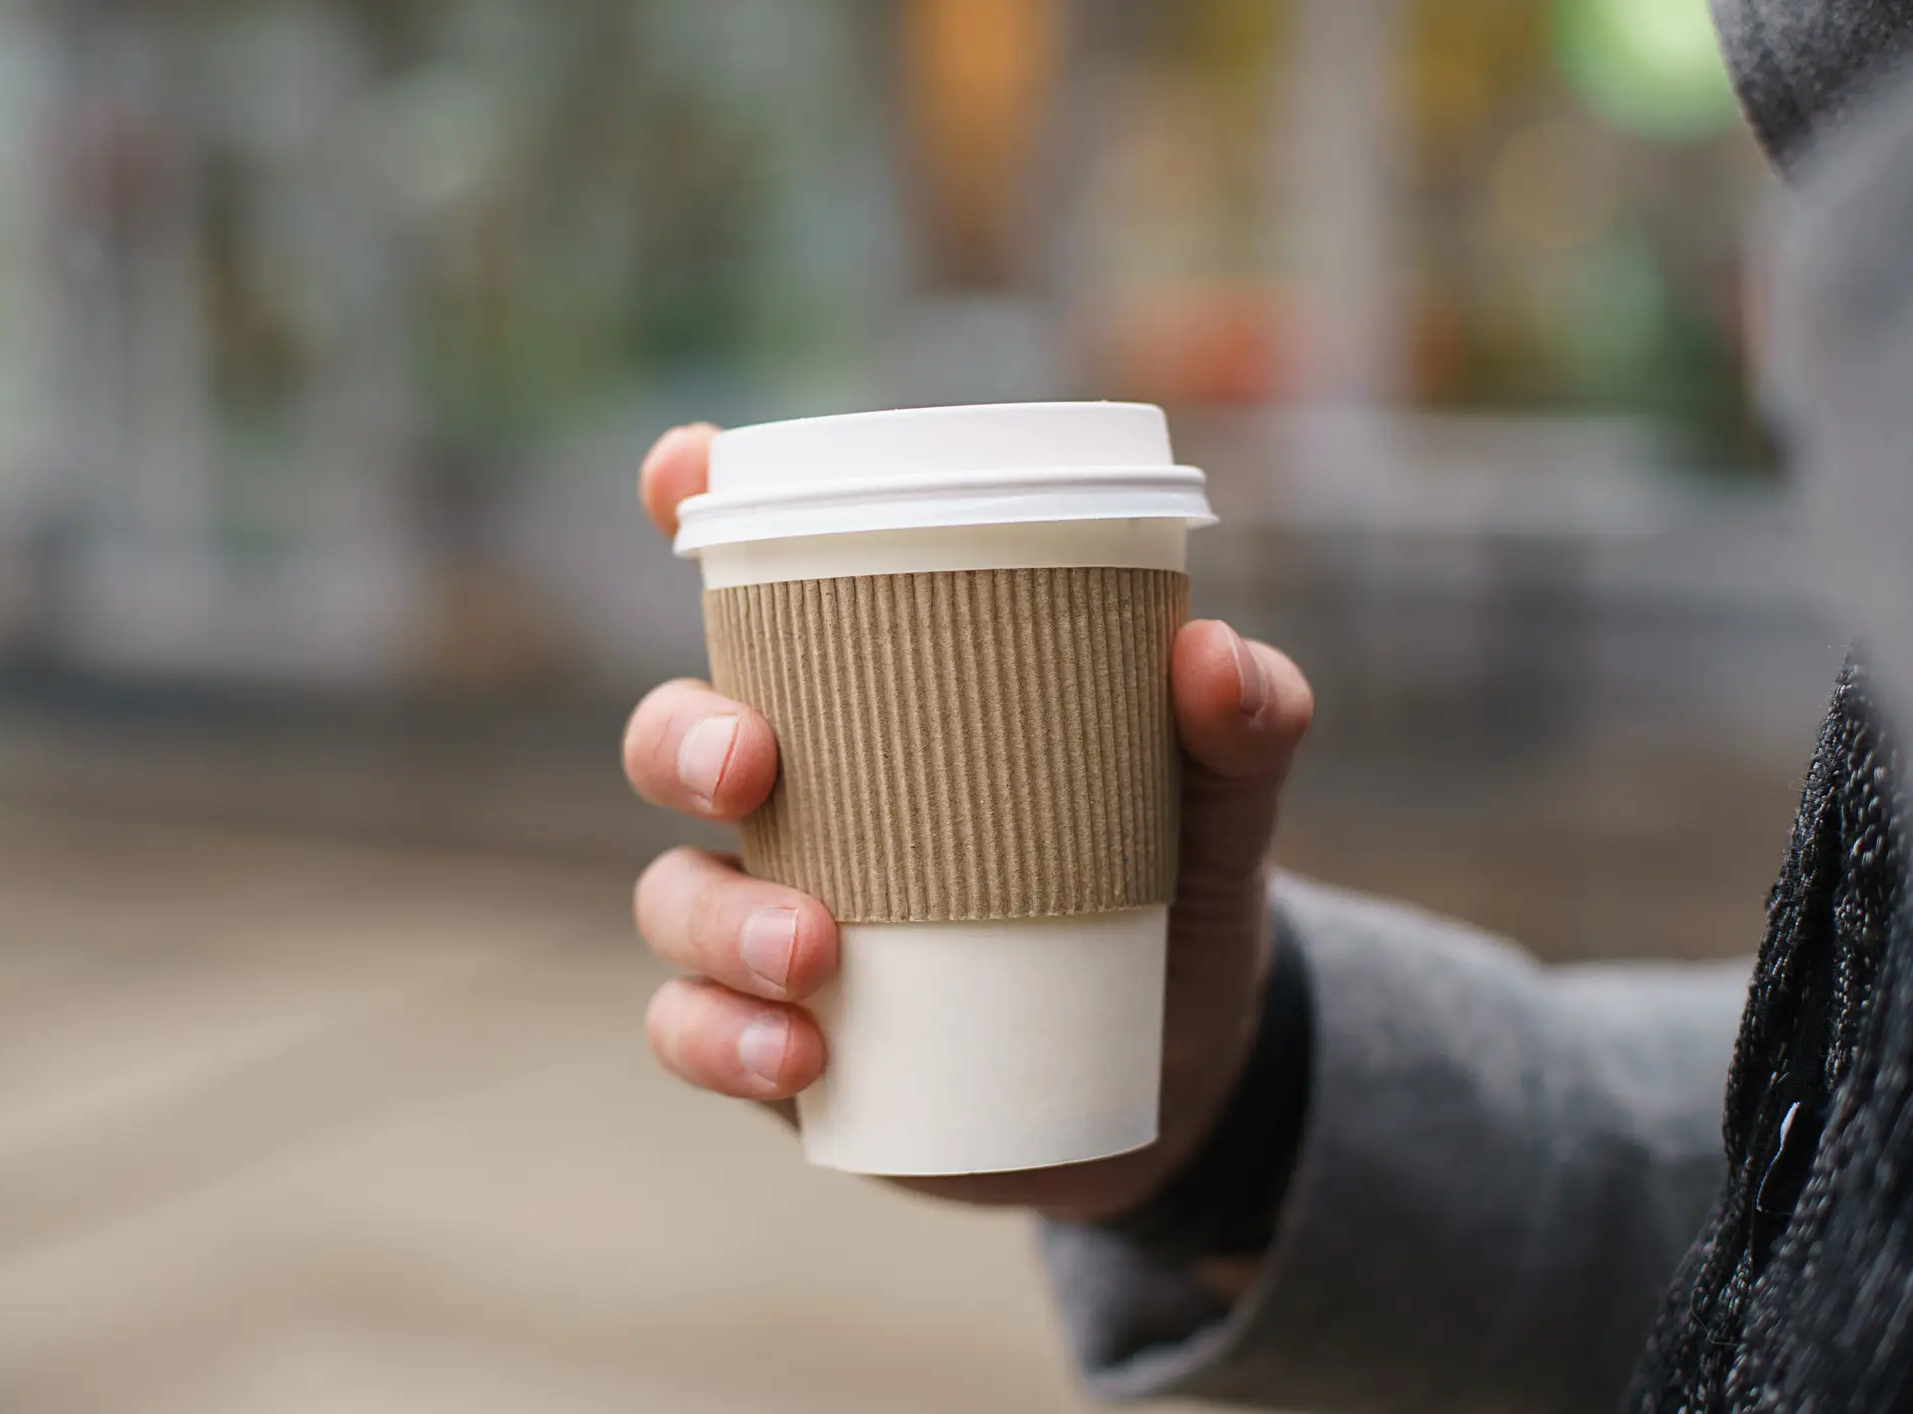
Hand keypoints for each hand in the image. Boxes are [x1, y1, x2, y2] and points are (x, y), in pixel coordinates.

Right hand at [624, 423, 1312, 1222]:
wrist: (1181, 1072)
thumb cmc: (1171, 890)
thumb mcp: (1219, 803)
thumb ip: (1241, 726)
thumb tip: (1211, 652)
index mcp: (876, 699)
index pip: (762, 584)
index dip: (694, 506)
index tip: (684, 468)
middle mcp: (800, 798)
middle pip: (675, 734)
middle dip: (683, 736)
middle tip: (752, 766)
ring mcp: (773, 917)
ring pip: (670, 894)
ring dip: (717, 917)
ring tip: (813, 954)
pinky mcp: (776, 1036)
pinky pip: (694, 1031)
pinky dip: (723, 1039)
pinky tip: (801, 1055)